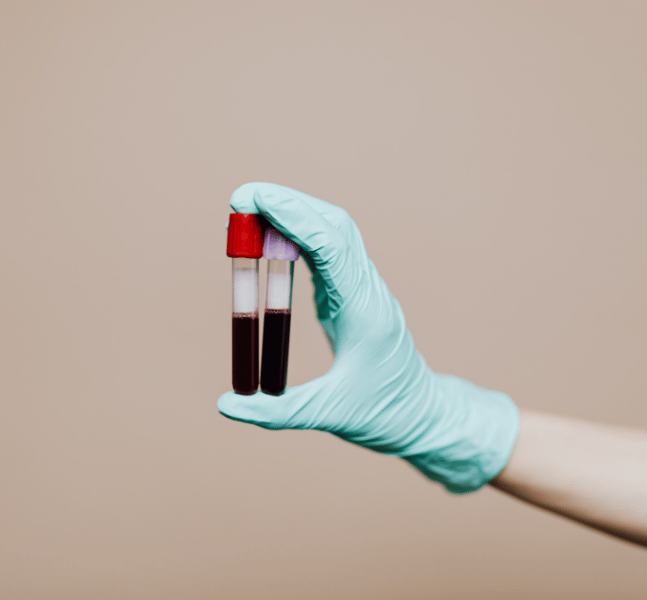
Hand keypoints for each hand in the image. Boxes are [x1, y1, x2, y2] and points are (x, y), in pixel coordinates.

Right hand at [217, 182, 518, 492]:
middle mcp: (366, 289)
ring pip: (331, 231)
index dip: (293, 217)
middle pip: (332, 224)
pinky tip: (269, 239)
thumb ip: (277, 413)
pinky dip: (296, 236)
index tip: (254, 200)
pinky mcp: (350, 294)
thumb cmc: (383, 414)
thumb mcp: (329, 416)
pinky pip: (325, 251)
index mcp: (363, 309)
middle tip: (239, 198)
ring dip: (293, 213)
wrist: (421, 416)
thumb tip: (226, 406)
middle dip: (288, 203)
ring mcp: (361, 288)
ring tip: (247, 212)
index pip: (330, 245)